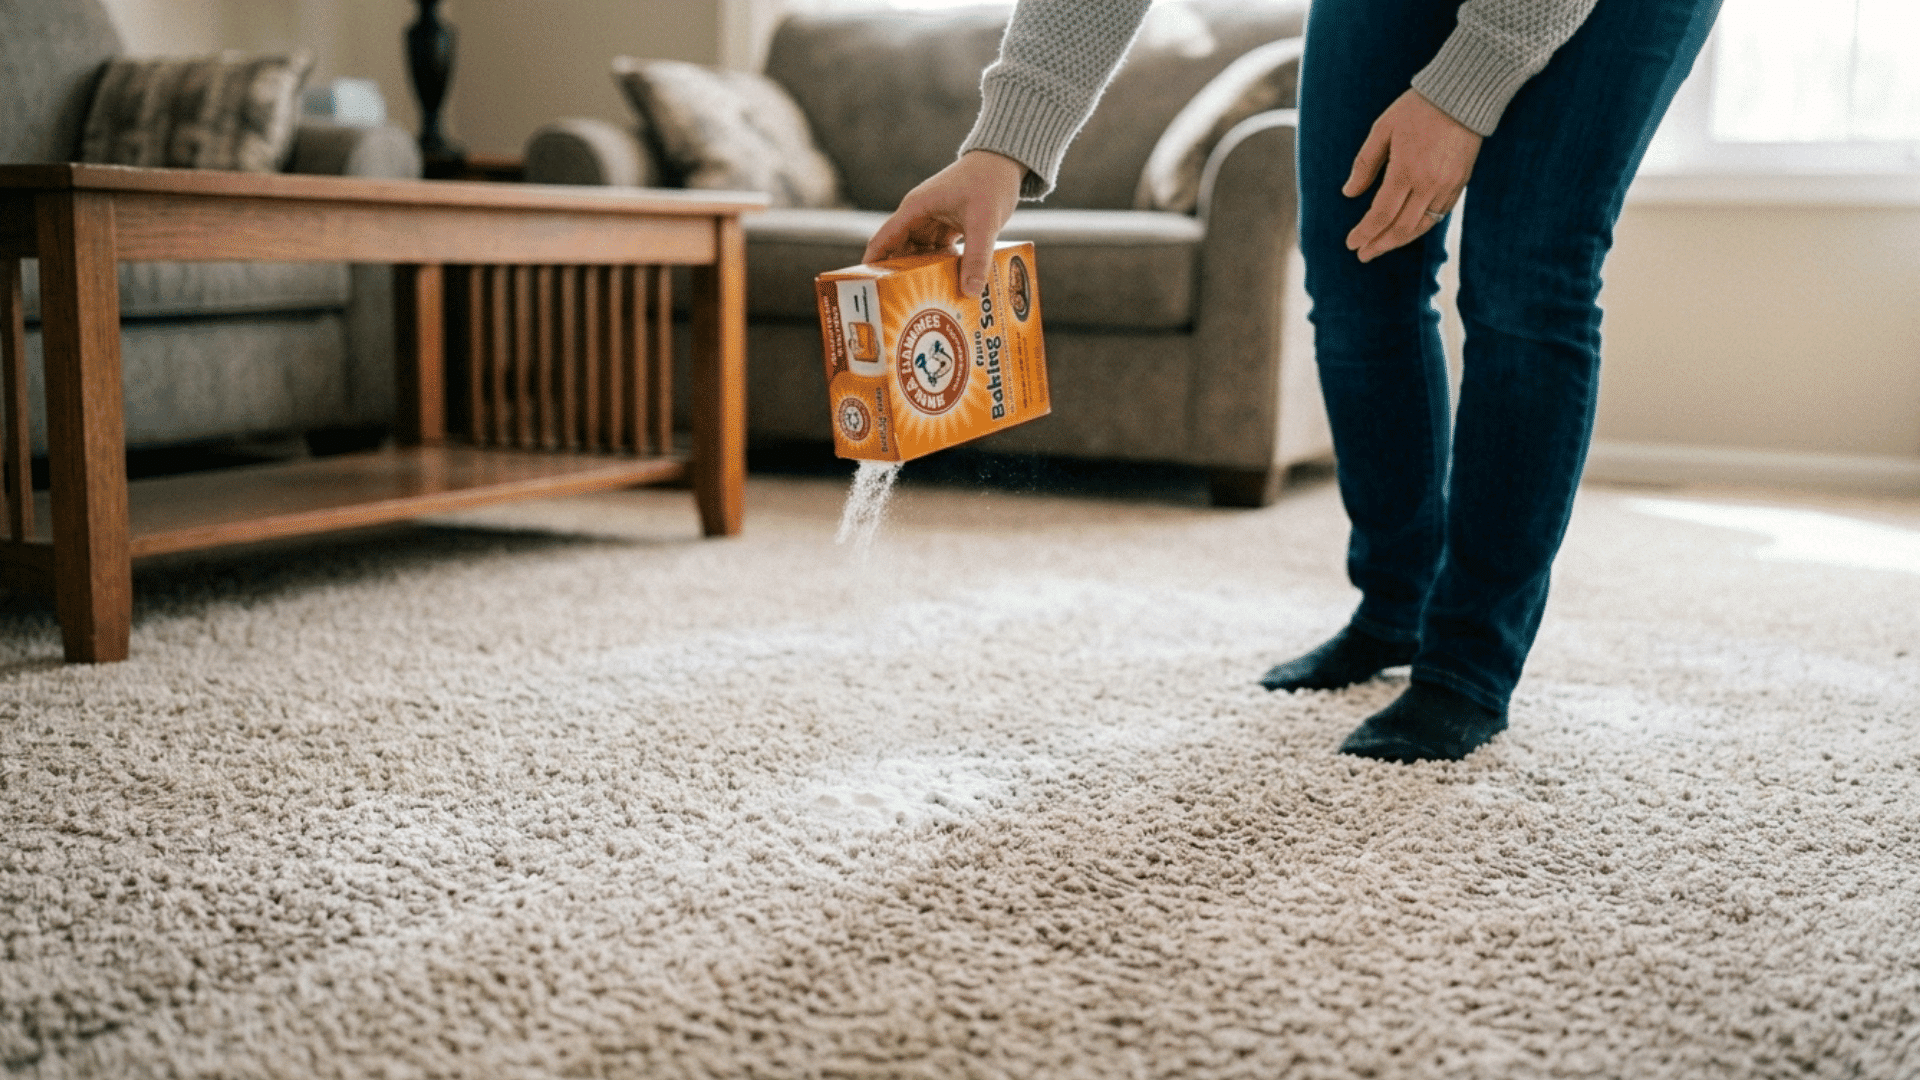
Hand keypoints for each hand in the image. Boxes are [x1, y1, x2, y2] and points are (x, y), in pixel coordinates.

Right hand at [864, 149, 1027, 296]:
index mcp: (916, 208)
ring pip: (920, 253)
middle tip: (898, 305)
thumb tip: (970, 292)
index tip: (865, 287)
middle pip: (900, 250)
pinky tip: (947, 286)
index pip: (884, 238)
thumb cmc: (990, 181)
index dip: (872, 263)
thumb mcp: (984, 221)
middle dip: (898, 275)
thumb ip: (977, 257)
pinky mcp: (948, 225)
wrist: (1006, 160)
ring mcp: (933, 220)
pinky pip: (938, 251)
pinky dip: (941, 266)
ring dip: (922, 273)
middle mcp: (920, 214)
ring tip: (922, 301)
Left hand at [1342, 90, 1481, 262]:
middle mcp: (1428, 184)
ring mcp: (1447, 186)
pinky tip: (1406, 231)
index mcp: (1405, 170)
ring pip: (1421, 226)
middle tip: (1362, 254)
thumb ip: (1365, 164)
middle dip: (1379, 244)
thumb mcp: (1382, 129)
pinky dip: (1420, 227)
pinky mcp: (1460, 184)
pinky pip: (1438, 215)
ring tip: (1380, 247)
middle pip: (1401, 227)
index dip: (1365, 232)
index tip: (1351, 243)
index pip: (1381, 214)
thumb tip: (1349, 193)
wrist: (1464, 95)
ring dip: (1398, 241)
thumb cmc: (1417, 108)